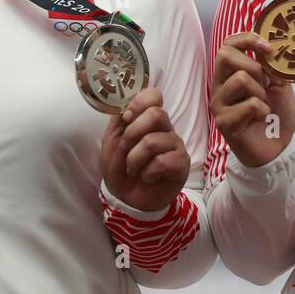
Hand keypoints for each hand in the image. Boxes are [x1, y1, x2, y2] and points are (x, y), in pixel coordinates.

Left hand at [100, 86, 190, 212]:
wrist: (126, 198)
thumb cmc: (120, 167)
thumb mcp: (112, 141)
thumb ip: (119, 119)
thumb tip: (127, 104)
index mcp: (149, 119)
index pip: (154, 95)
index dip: (139, 103)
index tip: (126, 118)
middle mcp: (166, 129)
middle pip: (156, 114)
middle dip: (132, 135)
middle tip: (126, 150)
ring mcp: (176, 146)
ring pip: (153, 141)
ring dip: (134, 160)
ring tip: (134, 170)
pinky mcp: (182, 164)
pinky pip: (162, 162)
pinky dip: (147, 173)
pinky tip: (148, 177)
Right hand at [209, 31, 294, 168]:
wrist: (278, 145)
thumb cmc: (276, 113)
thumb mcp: (278, 82)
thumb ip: (271, 65)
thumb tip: (270, 46)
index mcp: (231, 72)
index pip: (227, 44)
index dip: (247, 39)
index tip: (268, 48)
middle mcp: (220, 85)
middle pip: (225, 55)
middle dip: (255, 67)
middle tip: (267, 85)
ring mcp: (219, 103)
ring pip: (240, 79)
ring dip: (261, 93)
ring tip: (263, 105)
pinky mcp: (223, 122)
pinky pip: (249, 104)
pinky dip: (263, 110)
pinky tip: (260, 119)